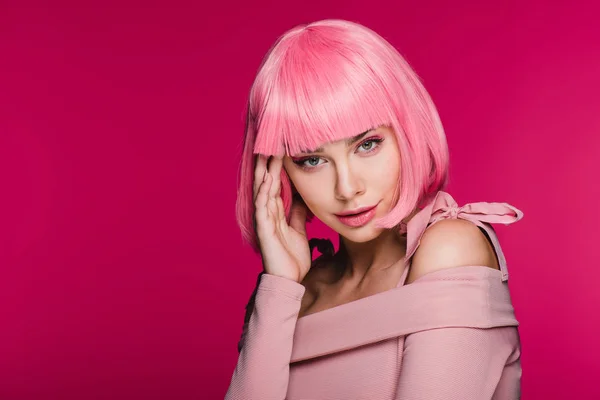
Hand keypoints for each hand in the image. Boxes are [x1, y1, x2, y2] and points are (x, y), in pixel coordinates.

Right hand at [253, 155, 310, 282]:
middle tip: (269, 141)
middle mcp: (268, 213)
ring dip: (264, 173)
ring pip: (263, 191)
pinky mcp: (264, 231)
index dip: (276, 166)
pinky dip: (264, 194)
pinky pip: (262, 209)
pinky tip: (266, 181)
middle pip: (266, 182)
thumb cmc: (292, 257)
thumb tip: (303, 195)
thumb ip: (299, 213)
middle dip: (267, 163)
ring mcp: (264, 221)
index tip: (280, 147)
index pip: (275, 184)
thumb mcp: (299, 229)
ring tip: (266, 153)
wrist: (289, 281)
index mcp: (276, 212)